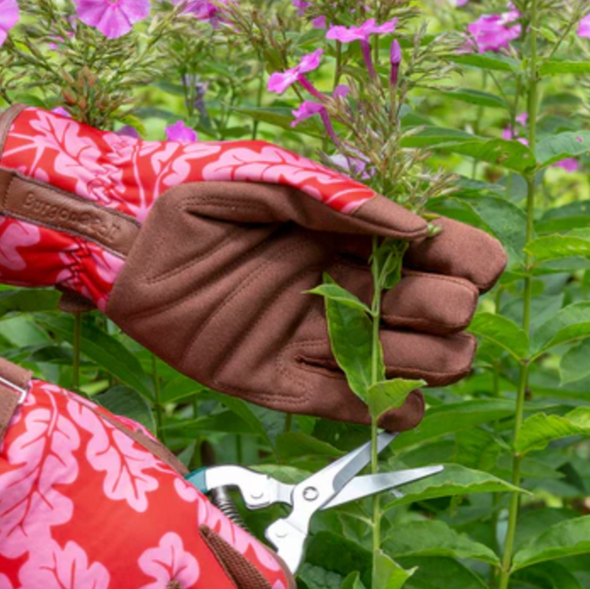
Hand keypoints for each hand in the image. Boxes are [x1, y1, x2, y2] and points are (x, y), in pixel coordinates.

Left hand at [0, 106, 505, 428]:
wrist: (122, 248)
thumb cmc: (191, 197)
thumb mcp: (266, 179)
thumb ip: (337, 201)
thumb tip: (414, 230)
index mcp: (352, 239)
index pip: (448, 255)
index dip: (467, 264)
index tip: (453, 266)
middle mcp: (342, 291)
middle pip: (439, 319)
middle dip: (443, 318)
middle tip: (406, 306)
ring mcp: (308, 340)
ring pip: (399, 369)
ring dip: (419, 366)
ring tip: (396, 352)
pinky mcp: (270, 381)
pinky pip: (335, 404)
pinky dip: (376, 409)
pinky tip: (396, 405)